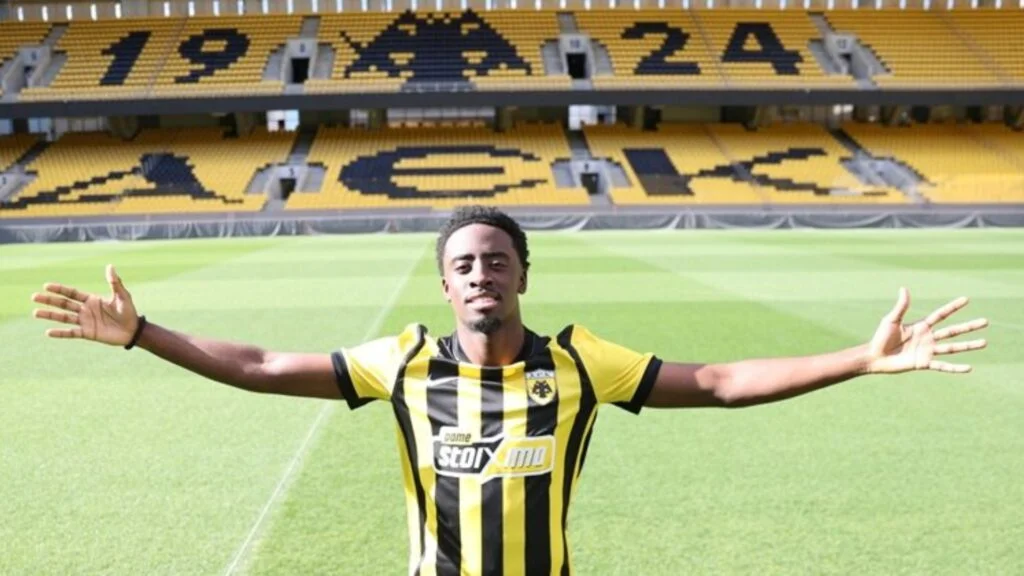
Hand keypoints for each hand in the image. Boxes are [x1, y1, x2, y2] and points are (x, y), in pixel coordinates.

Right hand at [31, 264, 139, 345]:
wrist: (133, 330)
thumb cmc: (129, 312)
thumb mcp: (122, 296)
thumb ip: (115, 283)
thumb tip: (110, 266)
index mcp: (91, 300)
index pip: (72, 293)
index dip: (60, 289)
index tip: (46, 286)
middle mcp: (85, 310)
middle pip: (63, 304)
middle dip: (49, 300)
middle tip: (34, 297)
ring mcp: (85, 322)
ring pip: (64, 318)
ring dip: (50, 315)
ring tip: (35, 313)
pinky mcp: (87, 333)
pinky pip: (71, 333)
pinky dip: (61, 333)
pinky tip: (48, 332)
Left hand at [866, 287, 987, 374]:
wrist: (874, 357)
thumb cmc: (880, 337)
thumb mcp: (891, 320)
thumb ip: (901, 306)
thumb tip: (904, 288)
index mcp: (921, 326)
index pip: (941, 314)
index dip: (953, 307)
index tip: (967, 299)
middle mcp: (928, 338)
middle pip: (953, 330)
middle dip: (969, 326)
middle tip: (986, 321)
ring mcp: (928, 351)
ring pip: (953, 347)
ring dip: (969, 345)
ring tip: (985, 342)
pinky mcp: (924, 363)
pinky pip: (942, 366)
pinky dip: (955, 368)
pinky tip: (969, 368)